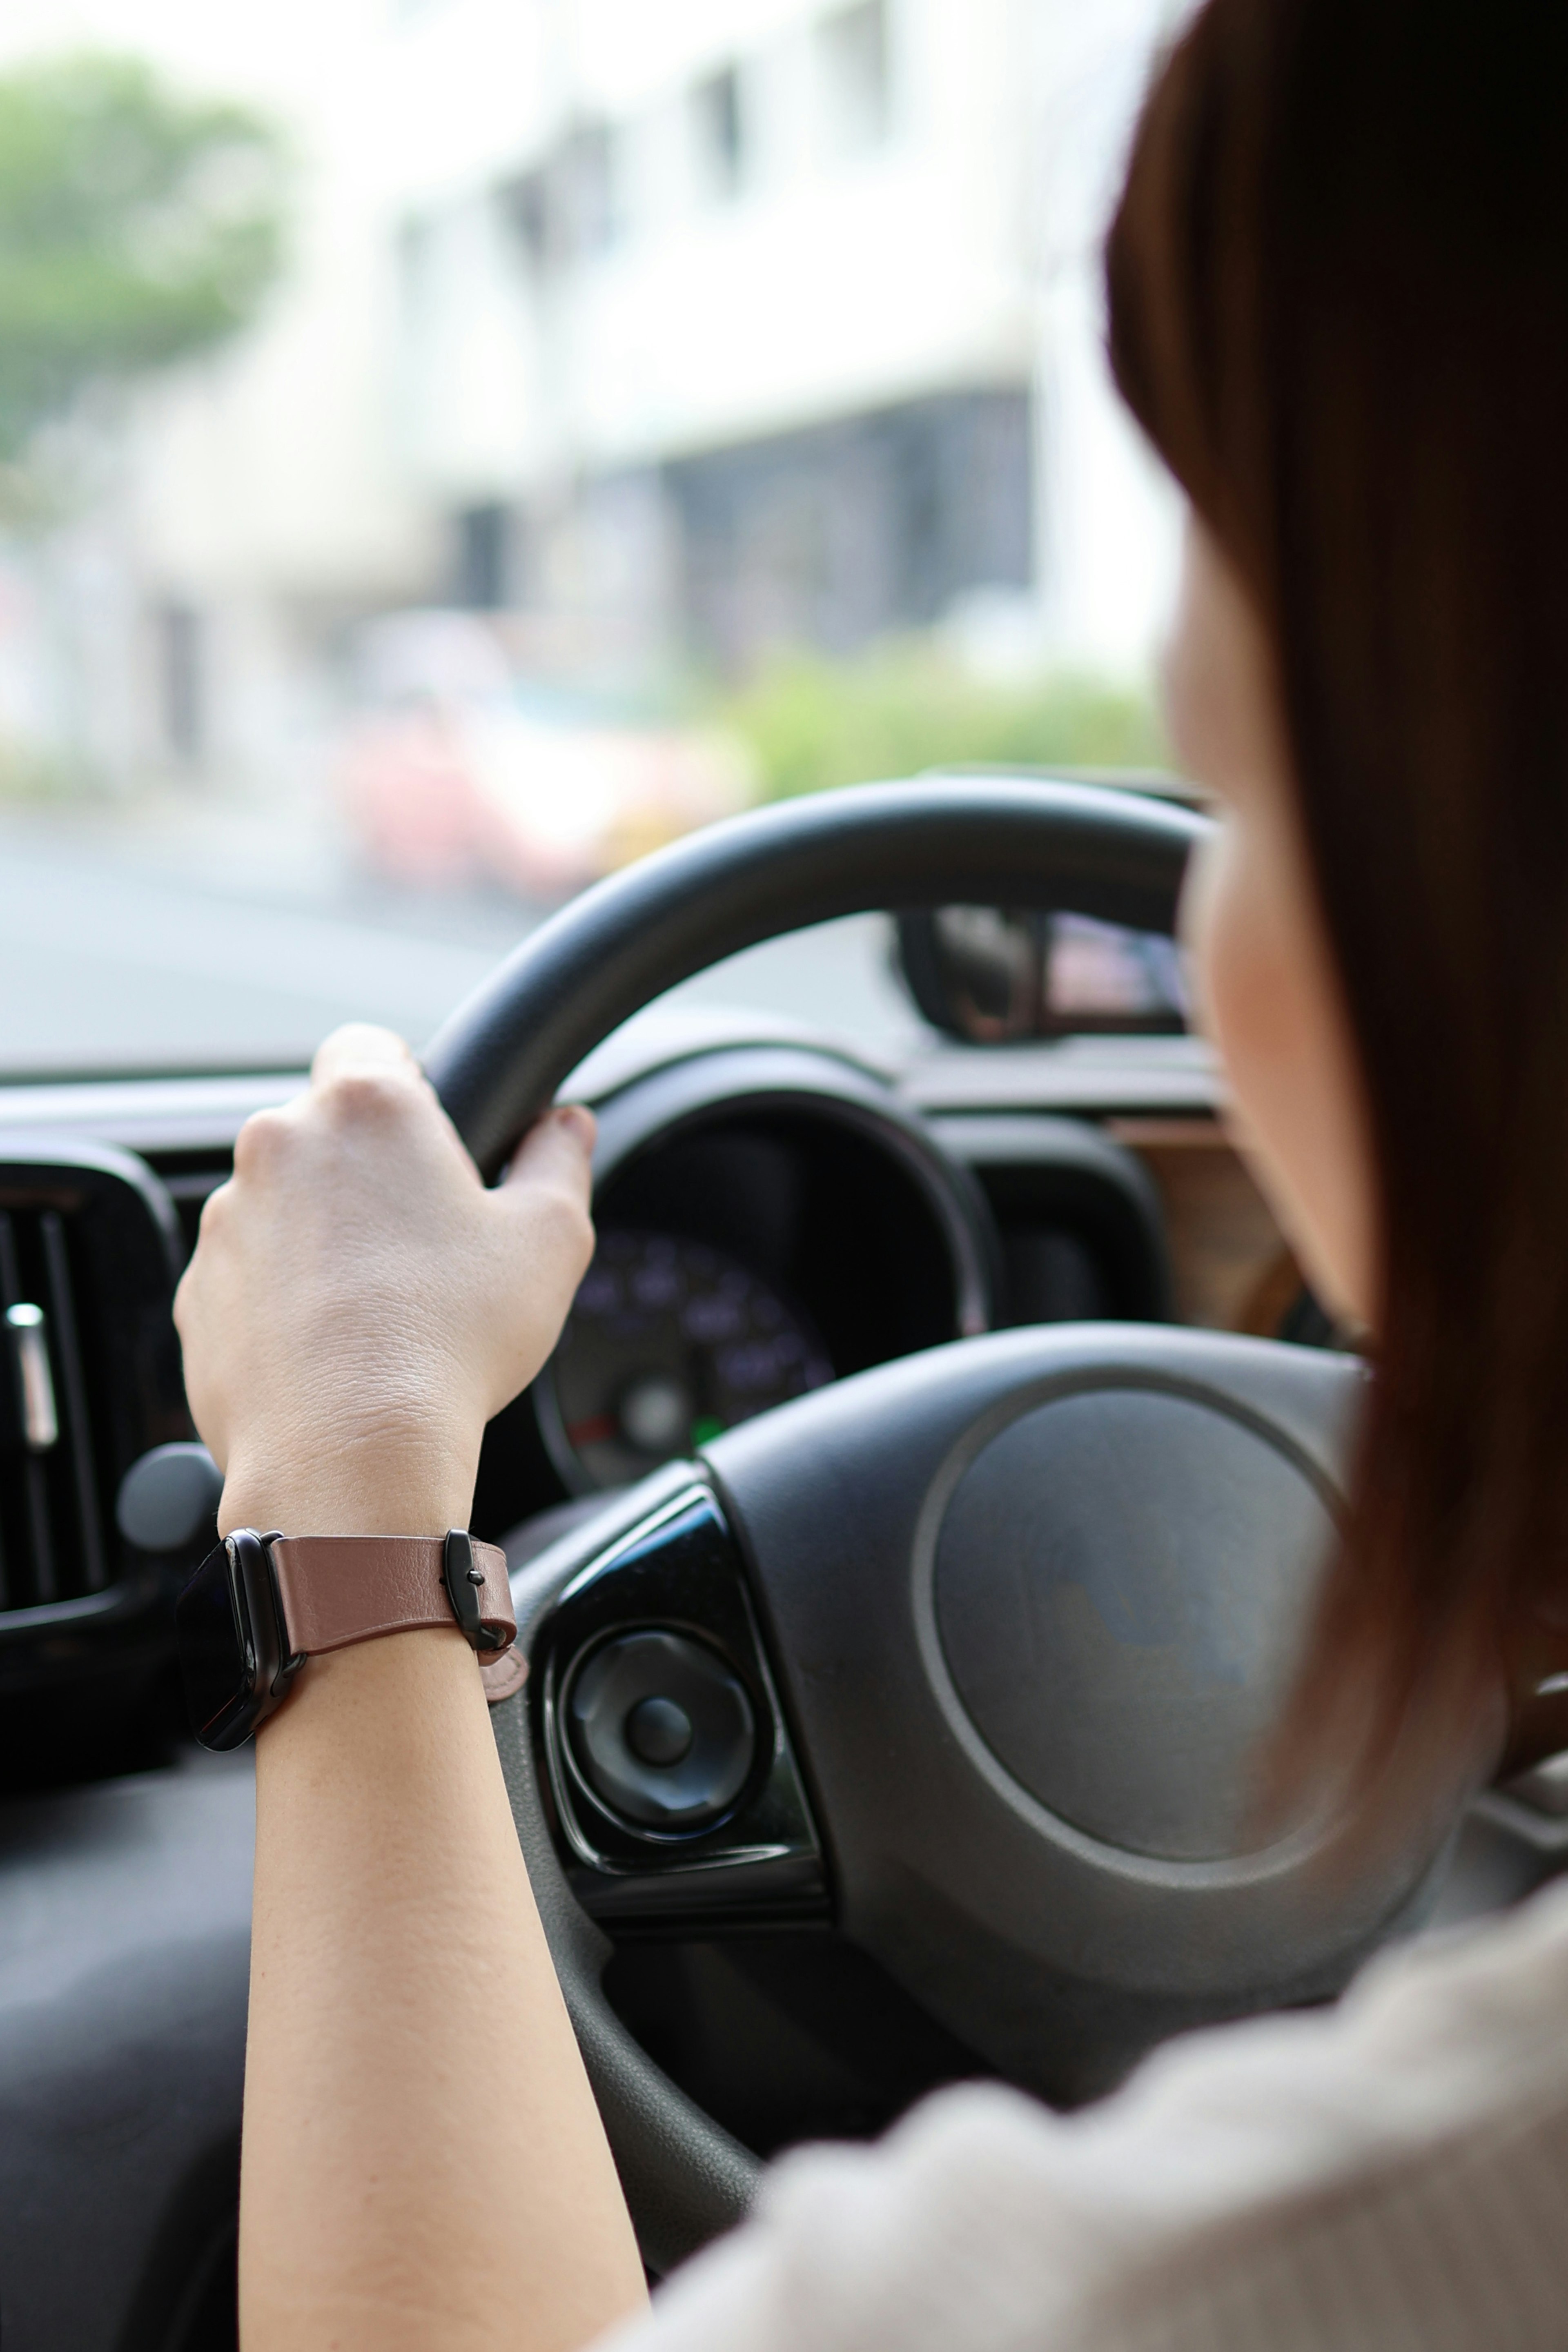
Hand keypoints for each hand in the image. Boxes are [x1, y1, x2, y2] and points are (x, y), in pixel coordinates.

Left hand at [175, 1023, 594, 1538]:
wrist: (350, 1454)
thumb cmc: (449, 1343)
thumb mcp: (549, 1240)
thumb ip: (561, 1161)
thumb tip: (567, 1128)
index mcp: (367, 1109)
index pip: (368, 1044)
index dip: (407, 1083)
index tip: (432, 1137)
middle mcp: (280, 1147)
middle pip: (324, 1130)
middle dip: (368, 1171)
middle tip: (425, 1239)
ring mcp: (227, 1221)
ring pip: (283, 1204)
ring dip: (324, 1236)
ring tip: (381, 1307)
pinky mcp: (197, 1292)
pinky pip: (248, 1275)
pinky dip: (284, 1298)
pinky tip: (336, 1348)